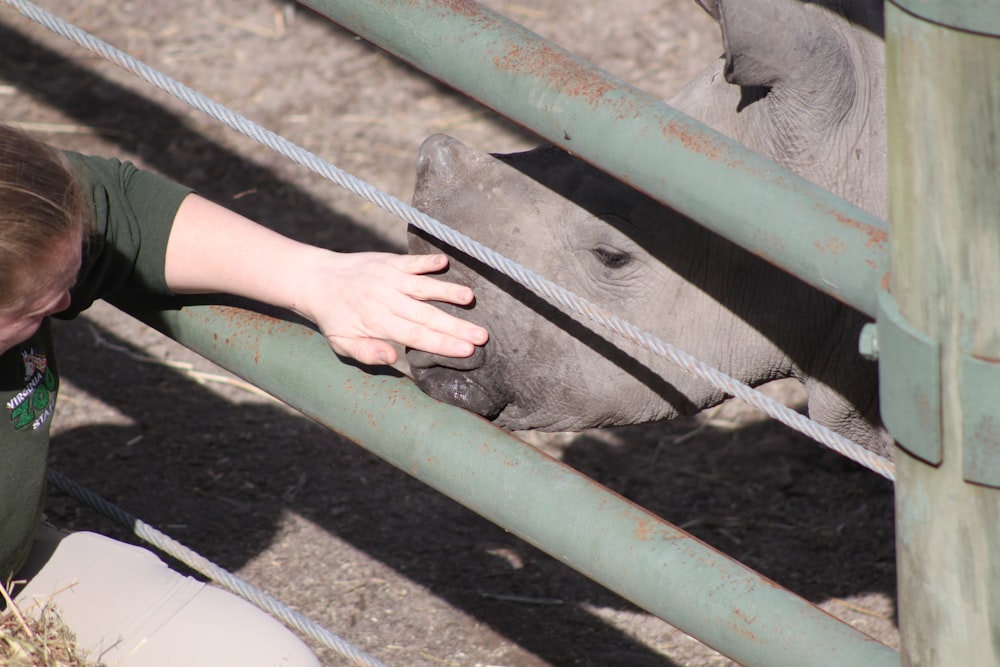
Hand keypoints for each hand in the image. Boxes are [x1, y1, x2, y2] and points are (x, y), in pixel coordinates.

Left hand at [293, 250, 488, 365]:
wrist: (318, 280)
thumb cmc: (334, 318)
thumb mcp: (342, 343)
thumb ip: (367, 353)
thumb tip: (394, 359)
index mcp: (378, 322)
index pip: (417, 336)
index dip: (443, 344)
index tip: (467, 350)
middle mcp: (387, 299)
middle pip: (427, 316)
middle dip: (456, 326)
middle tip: (482, 336)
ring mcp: (389, 278)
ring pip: (423, 287)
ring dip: (448, 292)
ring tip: (471, 298)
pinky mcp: (390, 261)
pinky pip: (412, 261)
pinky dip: (428, 261)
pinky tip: (446, 263)